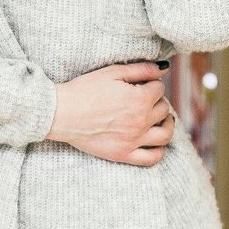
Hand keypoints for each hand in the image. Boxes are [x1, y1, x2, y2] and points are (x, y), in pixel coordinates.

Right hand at [46, 61, 175, 166]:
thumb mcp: (113, 72)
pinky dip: (159, 150)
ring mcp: (133, 140)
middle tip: (146, 99)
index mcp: (140, 99)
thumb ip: (141, 70)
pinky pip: (152, 158)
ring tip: (161, 119)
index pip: (159, 89)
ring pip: (165, 134)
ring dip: (167, 124)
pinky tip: (154, 142)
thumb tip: (163, 70)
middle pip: (163, 109)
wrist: (61, 113)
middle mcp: (141, 121)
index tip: (142, 84)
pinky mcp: (123, 154)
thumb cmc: (84, 90)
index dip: (152, 84)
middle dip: (157, 101)